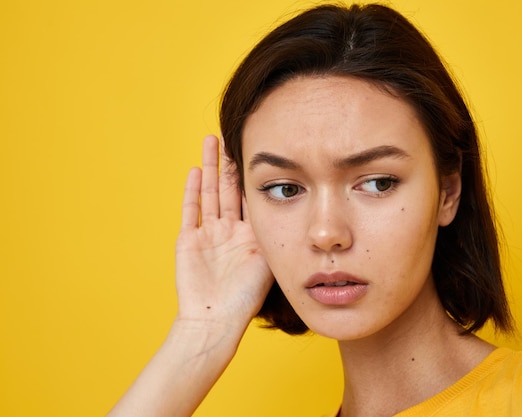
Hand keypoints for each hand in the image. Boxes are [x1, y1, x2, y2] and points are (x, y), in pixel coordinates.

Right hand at [175, 135, 272, 328]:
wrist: (216, 320)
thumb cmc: (245, 297)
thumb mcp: (269, 259)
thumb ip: (276, 233)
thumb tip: (299, 205)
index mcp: (251, 235)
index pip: (252, 196)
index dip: (253, 173)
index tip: (259, 148)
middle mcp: (230, 231)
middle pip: (230, 188)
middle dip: (230, 163)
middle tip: (231, 134)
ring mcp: (209, 234)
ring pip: (211, 193)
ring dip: (212, 168)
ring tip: (211, 141)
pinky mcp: (188, 240)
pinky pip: (191, 211)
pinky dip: (193, 191)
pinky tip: (197, 170)